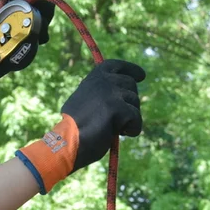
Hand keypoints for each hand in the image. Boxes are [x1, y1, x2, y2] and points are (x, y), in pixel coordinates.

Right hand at [16, 60, 145, 193]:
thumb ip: (100, 93)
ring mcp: (110, 93)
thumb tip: (123, 93)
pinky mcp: (117, 107)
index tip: (142, 76)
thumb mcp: (86, 102)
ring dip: (130, 118)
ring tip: (114, 128)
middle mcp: (103, 81)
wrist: (68, 142)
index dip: (132, 70)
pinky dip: (132, 130)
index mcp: (94, 78)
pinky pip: (136, 118)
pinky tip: (119, 134)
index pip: (117, 66)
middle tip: (119, 120)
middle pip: (131, 86)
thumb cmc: (76, 129)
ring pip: (135, 103)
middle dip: (130, 103)